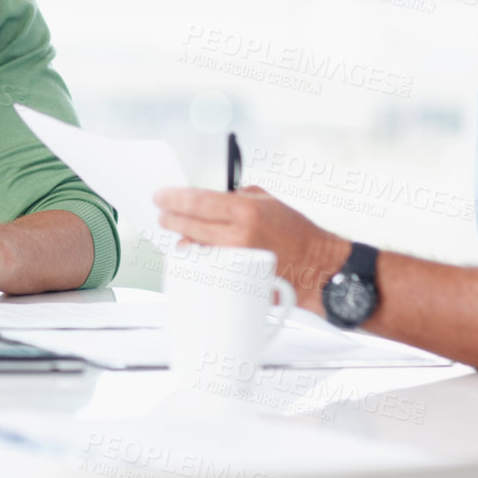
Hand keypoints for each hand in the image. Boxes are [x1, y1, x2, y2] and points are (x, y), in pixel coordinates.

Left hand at [153, 185, 349, 308]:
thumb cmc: (296, 232)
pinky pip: (206, 269)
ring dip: (185, 241)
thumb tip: (206, 197)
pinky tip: (201, 255)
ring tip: (186, 235)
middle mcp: (237, 236)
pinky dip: (200, 260)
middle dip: (170, 219)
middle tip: (163, 215)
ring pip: (192, 249)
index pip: (197, 201)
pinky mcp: (235, 282)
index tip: (160, 196)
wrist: (317, 267)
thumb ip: (236, 195)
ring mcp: (234, 262)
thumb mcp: (268, 201)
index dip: (173, 198)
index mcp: (246, 211)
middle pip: (188, 226)